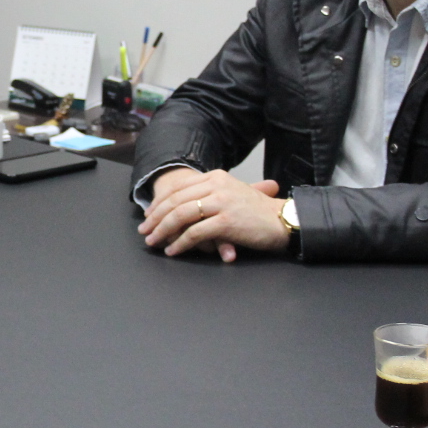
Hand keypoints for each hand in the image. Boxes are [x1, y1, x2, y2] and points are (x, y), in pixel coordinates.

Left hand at [138, 168, 285, 261]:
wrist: (282, 219)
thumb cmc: (259, 211)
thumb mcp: (233, 193)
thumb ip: (210, 194)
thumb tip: (183, 205)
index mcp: (216, 176)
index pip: (178, 187)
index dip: (160, 203)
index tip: (149, 216)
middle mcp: (216, 185)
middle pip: (175, 200)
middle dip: (156, 218)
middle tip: (145, 231)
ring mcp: (221, 202)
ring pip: (181, 215)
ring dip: (163, 230)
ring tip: (154, 242)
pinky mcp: (226, 221)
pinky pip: (195, 233)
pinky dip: (180, 243)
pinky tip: (173, 250)